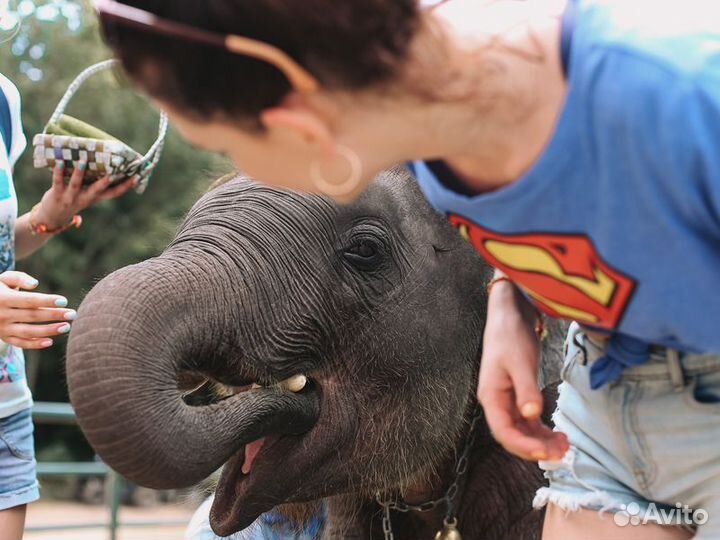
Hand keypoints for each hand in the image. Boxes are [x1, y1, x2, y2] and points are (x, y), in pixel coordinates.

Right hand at [0, 271, 75, 348]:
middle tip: (73, 314)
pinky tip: (50, 341)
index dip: (46, 301)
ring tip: (67, 327)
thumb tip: (35, 284)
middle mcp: (2, 314)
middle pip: (32, 316)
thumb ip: (19, 278)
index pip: (29, 300)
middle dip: (54, 315)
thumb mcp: (3, 279)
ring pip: (28, 331)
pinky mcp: (4, 337)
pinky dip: (34, 344)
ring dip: (49, 331)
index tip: (64, 300)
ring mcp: (2, 328)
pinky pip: (20, 343)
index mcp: (3, 298)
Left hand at [32, 161, 137, 229]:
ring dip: (79, 173)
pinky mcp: (57, 194)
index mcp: (95, 198)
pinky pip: (58, 182)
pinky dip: (58, 172)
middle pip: (97, 191)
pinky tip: (60, 162)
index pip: (114, 193)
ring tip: (83, 161)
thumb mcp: (86, 195)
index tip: (136, 177)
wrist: (52, 218)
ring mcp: (71, 197)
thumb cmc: (72, 200)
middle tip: (112, 174)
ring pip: (76, 184)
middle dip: (105, 182)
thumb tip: (100, 162)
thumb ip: (94, 183)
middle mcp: (85, 199)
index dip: (126, 186)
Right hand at [477, 280, 568, 460]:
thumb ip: (526, 389)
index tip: (547, 452)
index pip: (504, 432)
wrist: (510, 314)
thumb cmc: (510, 335)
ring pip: (522, 430)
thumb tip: (532, 415)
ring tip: (565, 446)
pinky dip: (542, 430)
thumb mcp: (520, 361)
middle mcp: (496, 402)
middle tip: (562, 454)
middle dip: (536, 448)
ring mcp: (507, 400)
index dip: (524, 446)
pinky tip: (557, 433)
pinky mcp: (518, 394)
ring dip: (541, 441)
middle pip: (513, 436)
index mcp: (491, 396)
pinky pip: (528, 420)